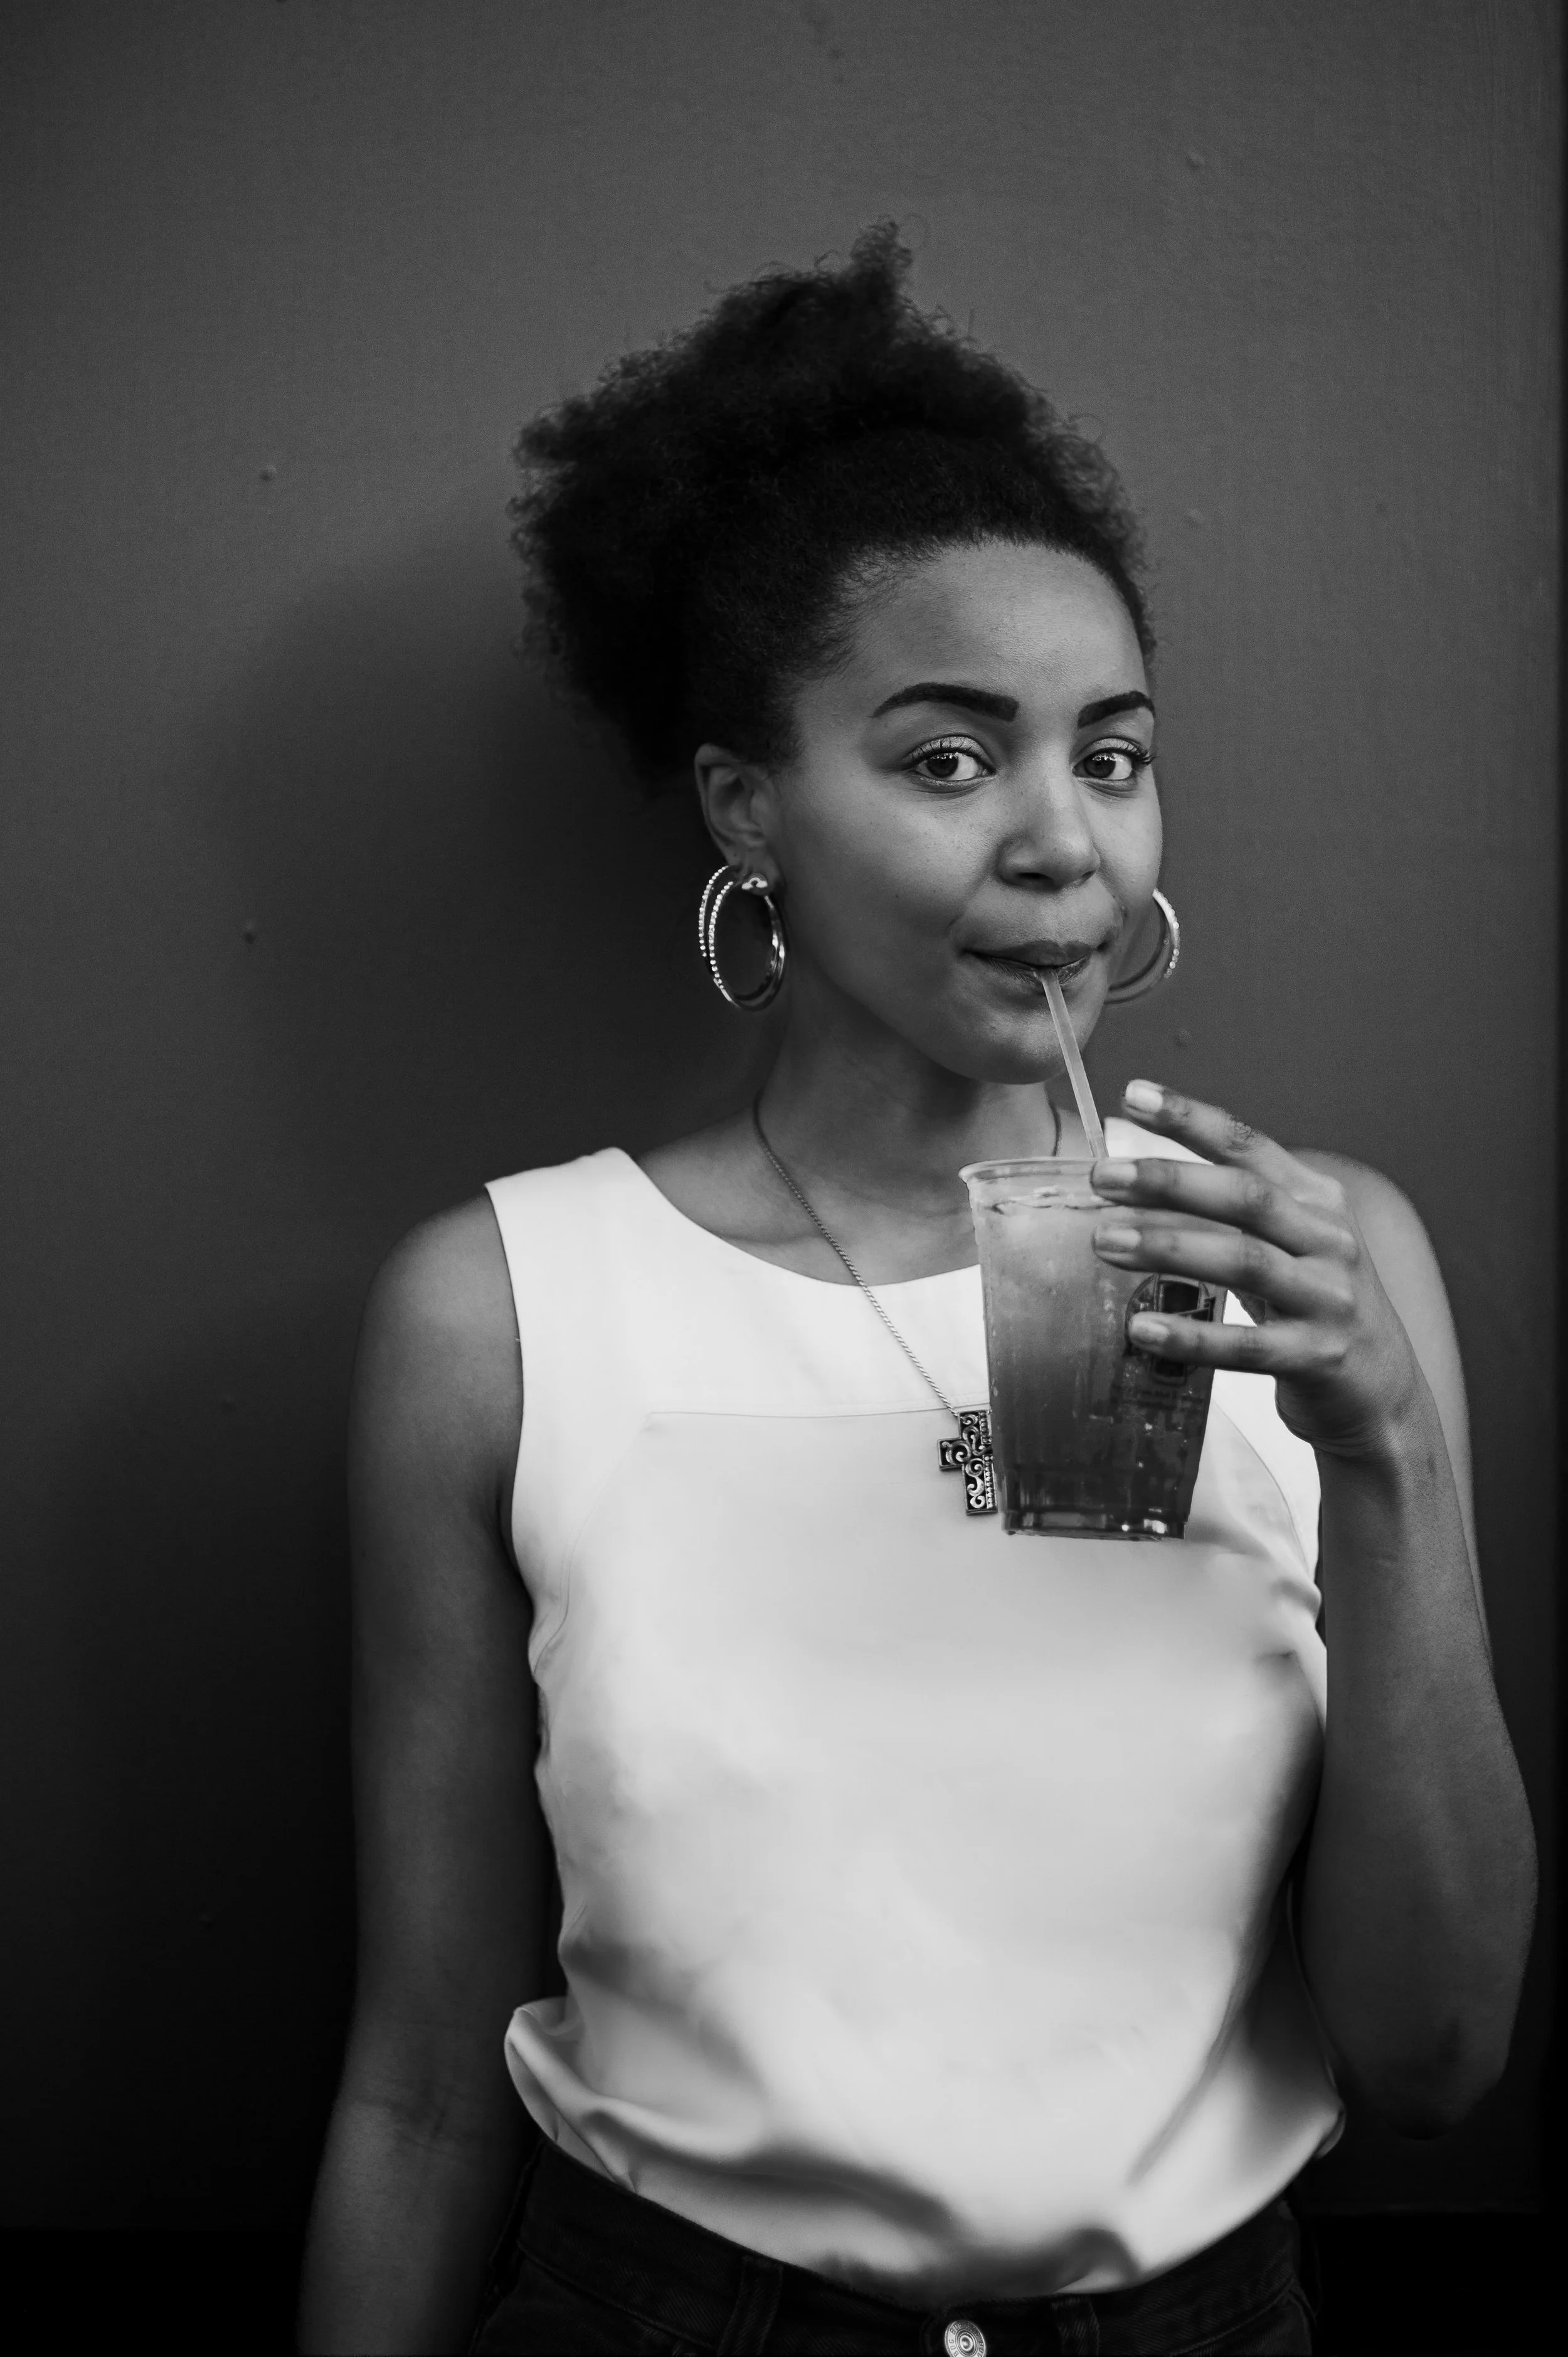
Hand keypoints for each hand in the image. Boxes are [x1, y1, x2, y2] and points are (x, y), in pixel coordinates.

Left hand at [1091, 1079, 1425, 1460]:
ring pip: (1245, 1262)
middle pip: (1245, 1197)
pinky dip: (1193, 1337)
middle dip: (1169, 1181)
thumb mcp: (1290, 1242)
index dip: (1191, 1119)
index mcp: (1315, 1201)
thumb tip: (1136, 1182)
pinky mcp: (1319, 1357)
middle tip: (1101, 1178)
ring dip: (1169, 1248)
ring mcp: (1329, 1299)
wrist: (1381, 1389)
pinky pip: (1248, 1346)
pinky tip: (1143, 1329)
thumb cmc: (1313, 1304)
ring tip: (1105, 1242)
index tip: (1134, 1094)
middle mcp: (1329, 1240)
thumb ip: (1235, 1209)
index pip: (1249, 1146)